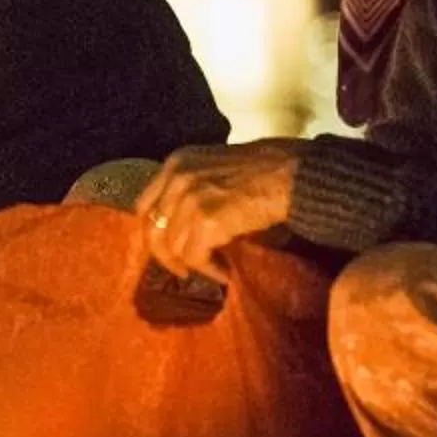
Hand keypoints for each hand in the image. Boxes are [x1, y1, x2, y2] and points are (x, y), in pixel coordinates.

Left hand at [135, 142, 301, 282]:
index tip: (167, 248)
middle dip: (166, 255)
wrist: (292, 174)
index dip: (154, 231)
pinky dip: (209, 270)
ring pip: (173, 247)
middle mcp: (177, 178)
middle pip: (152, 228)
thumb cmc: (264, 170)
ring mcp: (190, 198)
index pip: (144, 204)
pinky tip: (224, 273)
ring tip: (215, 270)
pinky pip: (195, 257)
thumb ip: (192, 186)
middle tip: (183, 271)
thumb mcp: (215, 167)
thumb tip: (180, 223)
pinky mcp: (207, 220)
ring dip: (194, 265)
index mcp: (176, 162)